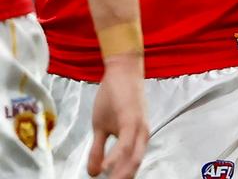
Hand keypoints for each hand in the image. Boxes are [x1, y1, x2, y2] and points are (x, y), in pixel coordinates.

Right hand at [87, 54, 147, 178]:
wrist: (121, 71)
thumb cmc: (114, 98)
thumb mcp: (101, 127)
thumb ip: (99, 150)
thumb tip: (93, 173)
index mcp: (136, 137)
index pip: (131, 164)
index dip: (122, 177)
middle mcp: (142, 134)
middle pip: (135, 164)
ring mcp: (138, 125)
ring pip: (133, 156)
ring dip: (122, 173)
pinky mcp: (132, 117)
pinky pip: (126, 141)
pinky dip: (117, 156)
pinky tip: (107, 168)